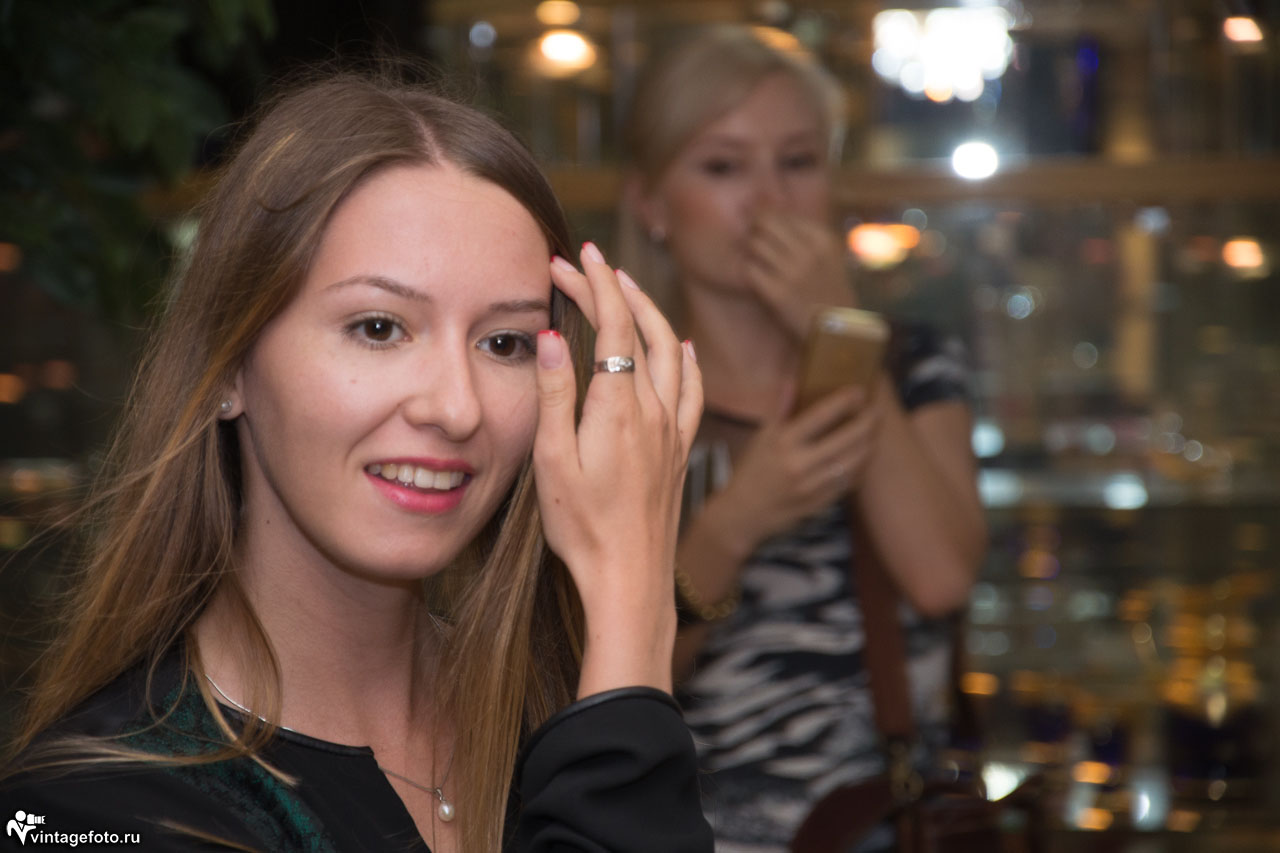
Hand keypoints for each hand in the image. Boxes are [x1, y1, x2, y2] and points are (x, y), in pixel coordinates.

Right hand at [537, 243, 702, 695]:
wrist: (630, 578)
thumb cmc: (583, 528)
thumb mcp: (552, 461)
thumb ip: (555, 394)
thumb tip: (550, 334)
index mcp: (618, 407)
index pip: (611, 325)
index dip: (593, 283)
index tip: (575, 255)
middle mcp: (654, 410)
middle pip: (640, 329)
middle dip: (613, 288)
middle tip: (586, 263)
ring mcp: (673, 430)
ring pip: (673, 351)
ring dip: (650, 312)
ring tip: (628, 288)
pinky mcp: (680, 450)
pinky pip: (693, 389)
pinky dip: (688, 357)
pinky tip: (685, 347)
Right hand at [710, 381, 883, 547]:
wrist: (744, 514)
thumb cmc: (752, 470)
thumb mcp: (761, 437)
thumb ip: (780, 408)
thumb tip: (792, 379)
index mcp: (783, 442)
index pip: (821, 415)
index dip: (844, 401)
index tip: (859, 391)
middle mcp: (800, 463)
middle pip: (848, 438)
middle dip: (867, 421)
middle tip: (875, 411)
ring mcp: (813, 486)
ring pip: (855, 461)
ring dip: (869, 443)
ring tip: (874, 431)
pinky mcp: (821, 503)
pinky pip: (851, 481)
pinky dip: (861, 465)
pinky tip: (863, 455)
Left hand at [744, 212, 853, 339]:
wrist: (838, 330)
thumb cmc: (829, 290)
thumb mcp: (828, 256)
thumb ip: (805, 235)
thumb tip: (770, 213)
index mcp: (822, 239)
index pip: (782, 214)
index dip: (767, 219)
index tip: (764, 230)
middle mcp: (808, 252)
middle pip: (765, 224)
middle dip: (756, 231)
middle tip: (755, 242)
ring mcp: (792, 272)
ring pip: (755, 245)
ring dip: (752, 253)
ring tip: (759, 263)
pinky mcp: (777, 293)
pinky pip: (750, 270)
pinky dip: (749, 272)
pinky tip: (756, 279)